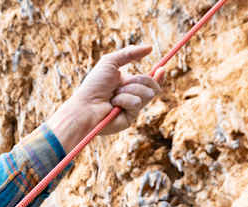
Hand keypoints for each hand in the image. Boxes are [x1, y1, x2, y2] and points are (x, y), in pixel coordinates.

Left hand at [46, 45, 162, 149]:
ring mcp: (132, 109)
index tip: (162, 68)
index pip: (149, 81)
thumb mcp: (110, 62)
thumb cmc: (94, 85)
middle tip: (123, 83)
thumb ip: (129, 53)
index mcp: (128, 84)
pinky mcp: (131, 118)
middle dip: (141, 80)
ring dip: (128, 90)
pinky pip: (137, 103)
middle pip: (152, 86)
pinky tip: (113, 104)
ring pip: (147, 93)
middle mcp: (132, 97)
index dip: (158, 76)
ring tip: (113, 95)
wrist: (85, 106)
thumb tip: (150, 47)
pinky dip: (124, 100)